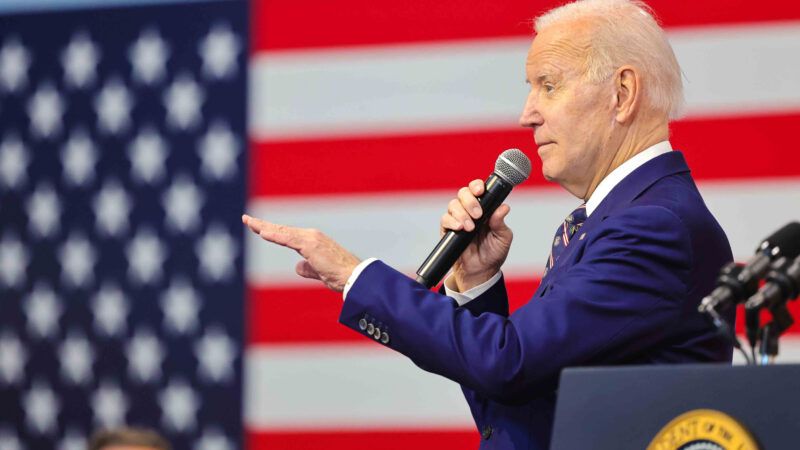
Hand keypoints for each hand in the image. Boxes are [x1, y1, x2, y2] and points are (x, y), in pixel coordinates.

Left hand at [242, 214, 360, 291]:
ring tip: (250, 223)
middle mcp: (311, 236)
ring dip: (265, 227)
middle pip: (282, 230)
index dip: (271, 230)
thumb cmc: (340, 275)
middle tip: (246, 219)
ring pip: (283, 232)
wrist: (353, 277)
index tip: (257, 227)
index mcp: (312, 241)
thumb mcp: (319, 271)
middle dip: (263, 224)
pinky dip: (275, 235)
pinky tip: (262, 233)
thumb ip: (307, 268)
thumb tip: (297, 267)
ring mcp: (311, 239)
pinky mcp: (310, 245)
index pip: (287, 234)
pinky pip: (288, 239)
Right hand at [440, 179, 512, 291]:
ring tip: (470, 227)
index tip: (480, 191)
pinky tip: (460, 228)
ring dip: (462, 213)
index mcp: (485, 208)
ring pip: (454, 204)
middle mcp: (470, 210)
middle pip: (463, 193)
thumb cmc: (493, 253)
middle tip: (478, 214)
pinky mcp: (448, 229)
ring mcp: (458, 219)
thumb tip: (503, 208)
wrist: (481, 271)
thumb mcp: (503, 238)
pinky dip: (452, 221)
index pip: (478, 190)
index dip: (477, 186)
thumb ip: (501, 223)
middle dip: (470, 201)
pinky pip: (445, 219)